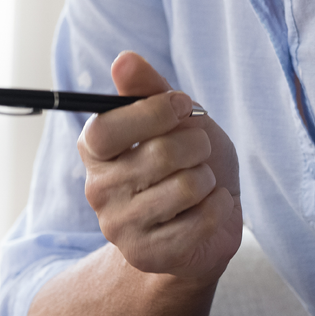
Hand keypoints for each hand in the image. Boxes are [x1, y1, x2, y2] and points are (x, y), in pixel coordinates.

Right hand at [77, 52, 242, 284]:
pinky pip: (204, 219)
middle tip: (199, 153)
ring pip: (187, 186)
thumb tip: (124, 60)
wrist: (207, 222)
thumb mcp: (175, 119)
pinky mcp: (150, 255)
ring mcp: (121, 227)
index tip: (183, 106)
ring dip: (209, 179)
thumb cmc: (188, 162)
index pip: (108, 127)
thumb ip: (149, 90)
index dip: (154, 111)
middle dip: (197, 145)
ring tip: (201, 185)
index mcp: (95, 150)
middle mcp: (98, 190)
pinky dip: (220, 207)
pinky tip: (209, 210)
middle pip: (161, 154)